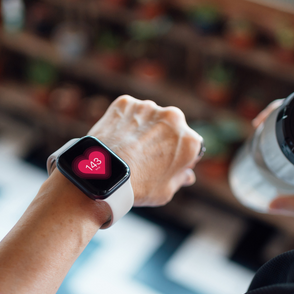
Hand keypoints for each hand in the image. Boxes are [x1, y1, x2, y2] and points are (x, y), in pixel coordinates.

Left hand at [87, 95, 202, 206]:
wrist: (102, 174)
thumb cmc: (137, 187)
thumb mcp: (166, 191)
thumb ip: (180, 179)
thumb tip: (186, 175)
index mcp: (190, 140)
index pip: (191, 146)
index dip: (180, 157)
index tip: (168, 164)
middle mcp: (173, 117)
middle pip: (172, 127)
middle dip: (164, 138)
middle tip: (147, 156)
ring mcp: (148, 107)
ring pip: (150, 117)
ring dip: (144, 128)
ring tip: (129, 149)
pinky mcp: (125, 102)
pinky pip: (128, 112)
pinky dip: (124, 122)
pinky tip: (117, 139)